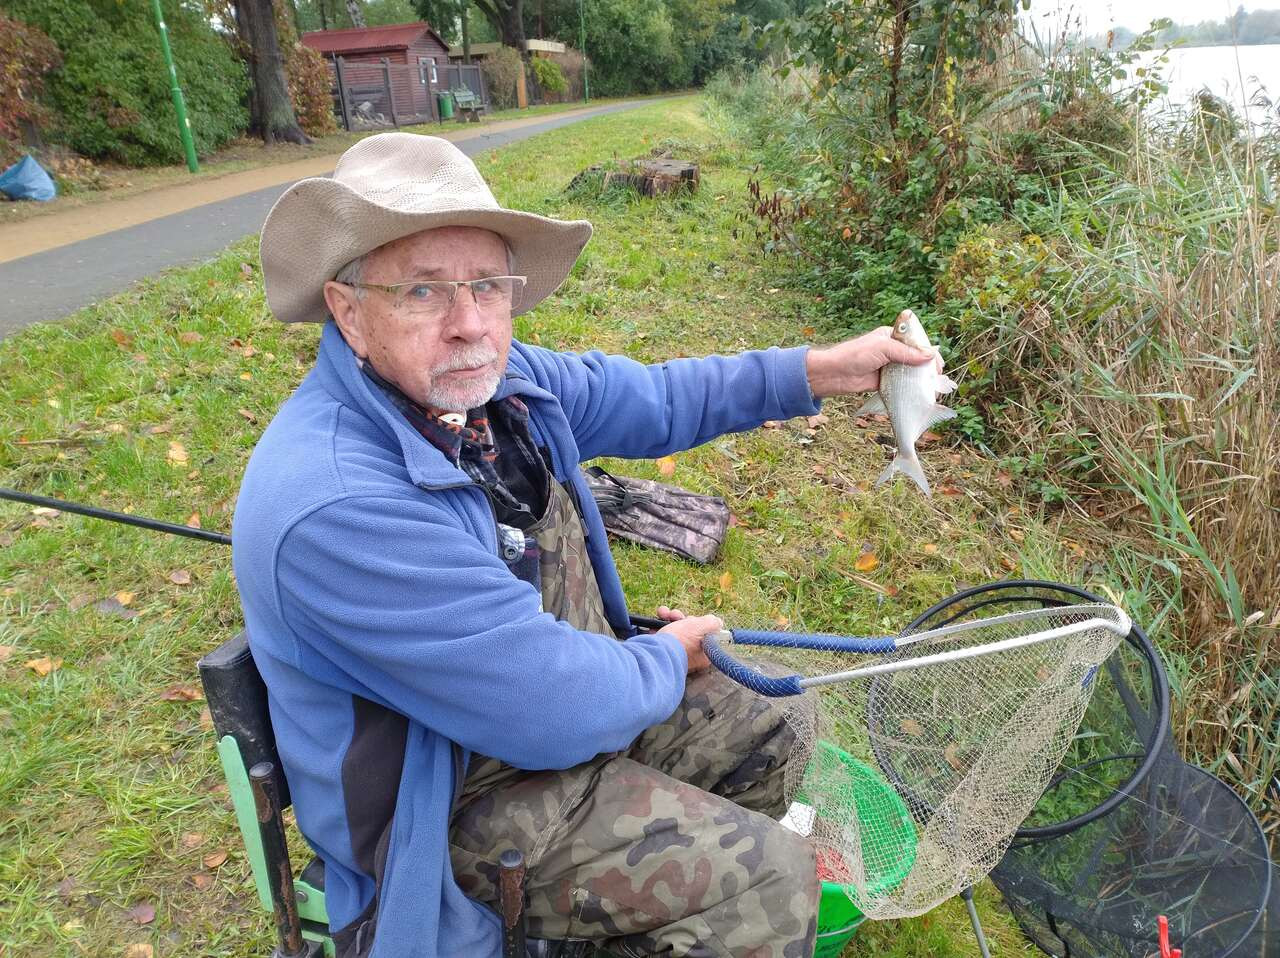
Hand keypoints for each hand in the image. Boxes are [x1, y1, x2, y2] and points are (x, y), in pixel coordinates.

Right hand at [655, 606, 719, 672]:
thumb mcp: (703, 627)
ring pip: (675, 631)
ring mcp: (676, 654)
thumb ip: (713, 622)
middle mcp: (691, 656)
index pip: (705, 634)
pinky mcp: (663, 651)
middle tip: (675, 616)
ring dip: (668, 618)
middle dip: (680, 618)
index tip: (693, 618)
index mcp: (704, 653)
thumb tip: (717, 622)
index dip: (698, 622)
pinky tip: (654, 623)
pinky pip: (664, 636)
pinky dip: (659, 627)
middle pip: (689, 631)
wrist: (656, 652)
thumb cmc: (682, 640)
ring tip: (663, 613)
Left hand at [805, 325, 942, 397]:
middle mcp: (892, 350)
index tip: (938, 363)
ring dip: (920, 380)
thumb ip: (906, 353)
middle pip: (916, 358)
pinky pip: (901, 384)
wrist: (834, 374)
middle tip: (937, 378)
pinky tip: (920, 394)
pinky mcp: (884, 381)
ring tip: (932, 389)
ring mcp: (889, 366)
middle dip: (927, 367)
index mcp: (892, 336)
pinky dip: (910, 389)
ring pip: (910, 372)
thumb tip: (930, 355)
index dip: (928, 351)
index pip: (916, 342)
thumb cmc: (856, 355)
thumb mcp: (883, 348)